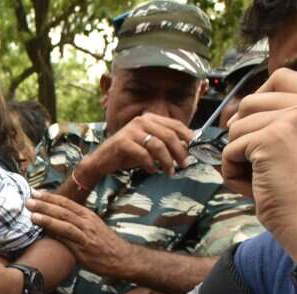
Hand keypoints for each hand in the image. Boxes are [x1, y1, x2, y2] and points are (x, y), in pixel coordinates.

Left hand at [27, 191, 135, 277]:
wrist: (122, 258)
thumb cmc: (105, 245)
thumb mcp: (93, 229)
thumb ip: (77, 224)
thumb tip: (57, 221)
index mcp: (88, 215)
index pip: (66, 203)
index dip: (50, 197)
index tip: (36, 192)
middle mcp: (86, 222)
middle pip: (63, 209)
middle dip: (45, 203)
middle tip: (29, 198)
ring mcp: (85, 234)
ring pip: (64, 221)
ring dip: (46, 215)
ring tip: (31, 212)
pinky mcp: (83, 248)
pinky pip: (67, 237)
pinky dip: (54, 231)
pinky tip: (42, 228)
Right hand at [79, 113, 193, 180]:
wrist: (102, 160)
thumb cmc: (127, 154)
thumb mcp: (148, 146)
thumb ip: (165, 143)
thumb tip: (186, 147)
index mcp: (149, 119)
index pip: (175, 124)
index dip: (187, 136)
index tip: (194, 149)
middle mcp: (141, 121)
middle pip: (169, 135)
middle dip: (179, 152)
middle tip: (184, 164)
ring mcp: (131, 131)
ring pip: (158, 145)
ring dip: (167, 161)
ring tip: (169, 172)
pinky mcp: (123, 142)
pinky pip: (143, 154)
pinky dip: (150, 164)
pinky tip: (152, 170)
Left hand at [223, 69, 296, 259]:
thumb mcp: (296, 143)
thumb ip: (277, 119)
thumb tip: (232, 112)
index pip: (281, 76)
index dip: (259, 97)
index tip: (256, 124)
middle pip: (250, 102)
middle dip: (242, 133)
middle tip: (257, 160)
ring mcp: (293, 119)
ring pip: (236, 126)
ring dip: (237, 155)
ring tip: (260, 176)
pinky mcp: (270, 138)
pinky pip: (229, 149)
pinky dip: (232, 170)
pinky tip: (254, 185)